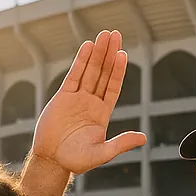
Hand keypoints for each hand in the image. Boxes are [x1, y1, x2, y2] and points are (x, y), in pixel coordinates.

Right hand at [31, 30, 145, 173]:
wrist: (52, 161)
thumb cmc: (76, 160)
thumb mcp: (102, 153)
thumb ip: (121, 144)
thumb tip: (143, 138)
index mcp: (102, 113)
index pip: (113, 87)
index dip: (118, 71)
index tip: (123, 54)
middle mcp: (91, 103)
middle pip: (103, 73)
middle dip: (109, 54)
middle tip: (115, 34)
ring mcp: (77, 98)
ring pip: (89, 71)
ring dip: (97, 53)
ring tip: (104, 35)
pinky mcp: (63, 97)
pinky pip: (73, 75)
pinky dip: (81, 61)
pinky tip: (87, 47)